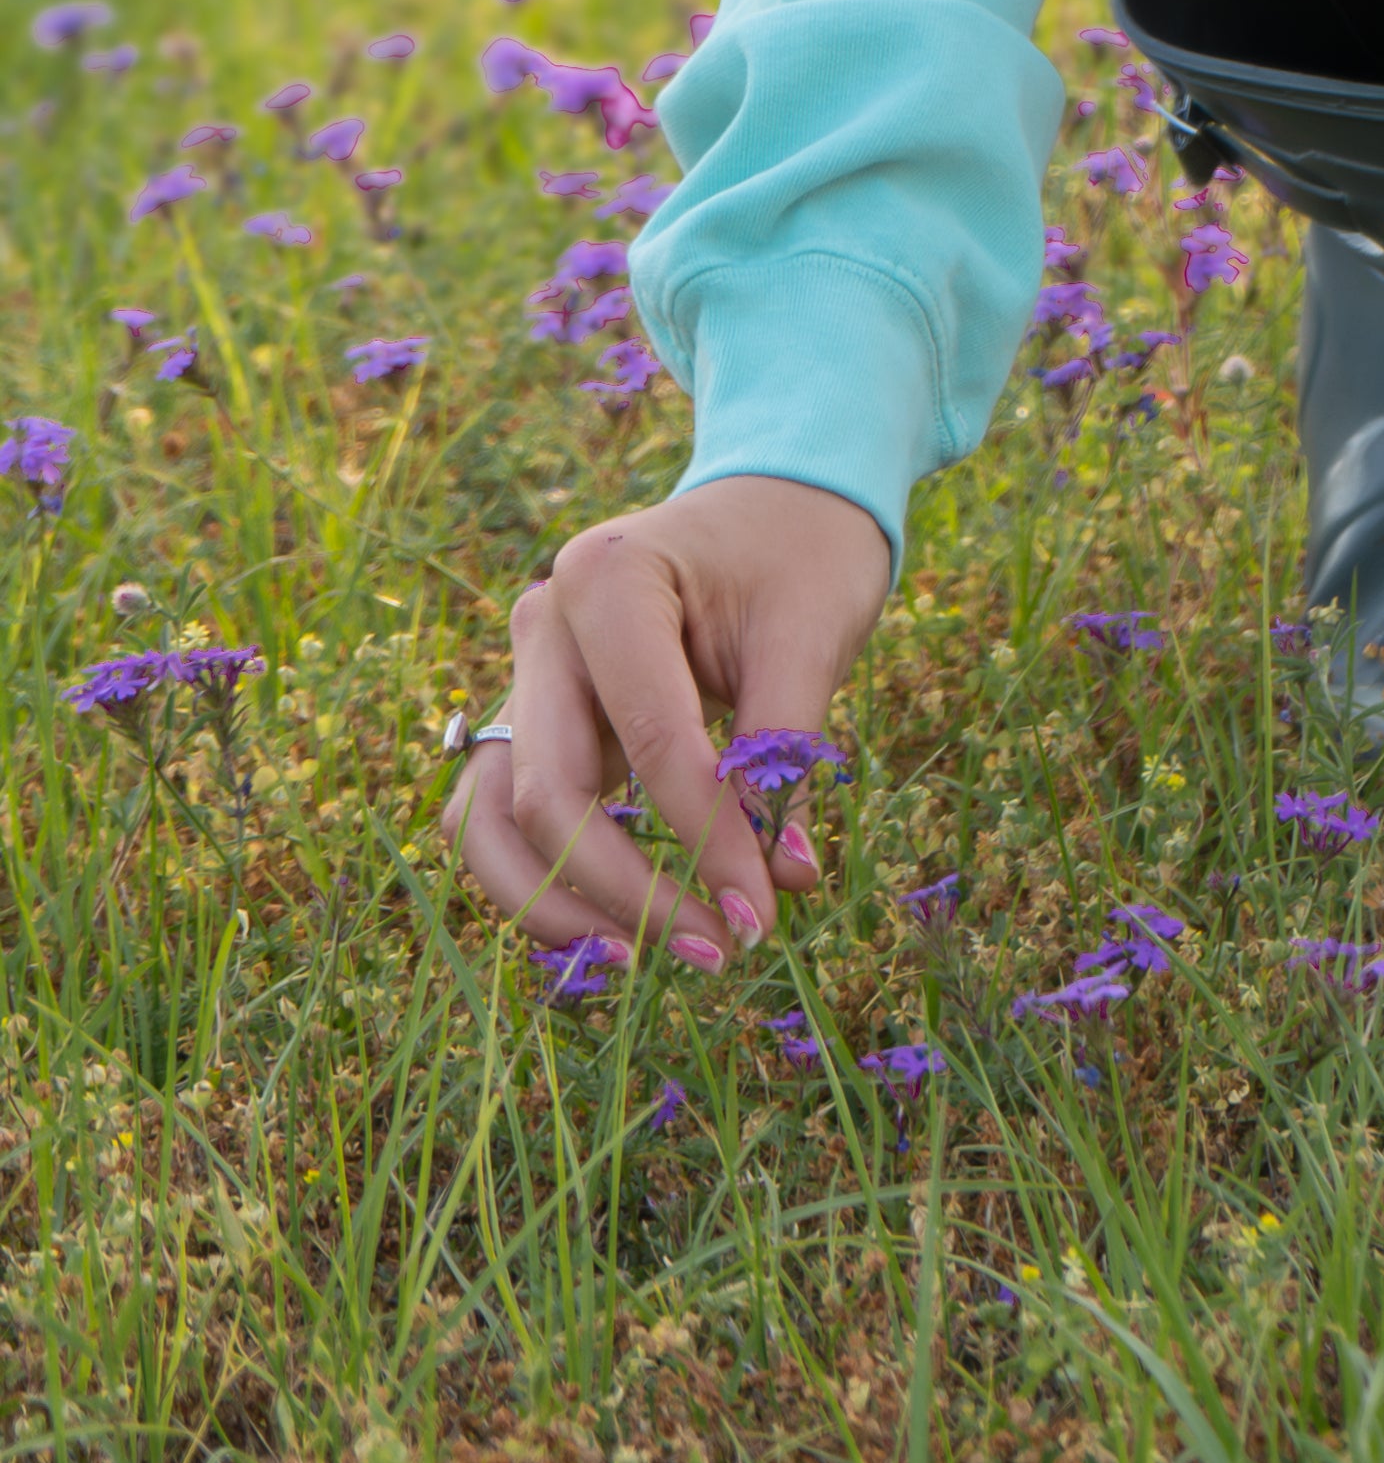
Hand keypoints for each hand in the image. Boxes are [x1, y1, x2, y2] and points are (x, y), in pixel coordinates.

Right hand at [443, 474, 892, 974]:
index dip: (705, 840)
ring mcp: (525, 673)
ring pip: (491, 821)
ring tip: (646, 961)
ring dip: (560, 905)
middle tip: (718, 950)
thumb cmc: (803, 553)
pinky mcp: (533, 720)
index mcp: (609, 578)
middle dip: (627, 892)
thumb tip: (779, 883)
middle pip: (545, 794)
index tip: (762, 912)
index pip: (650, 739)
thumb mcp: (813, 635)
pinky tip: (618, 930)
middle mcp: (543, 626)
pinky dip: (548, 881)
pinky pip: (507, 818)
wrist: (779, 501)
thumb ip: (784, 758)